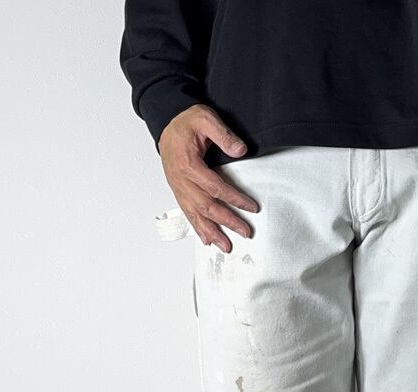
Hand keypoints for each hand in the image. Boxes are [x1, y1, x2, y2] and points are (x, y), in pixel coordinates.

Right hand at [159, 104, 259, 252]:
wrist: (166, 122)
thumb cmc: (185, 122)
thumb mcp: (205, 119)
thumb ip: (223, 135)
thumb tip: (240, 150)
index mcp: (188, 165)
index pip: (215, 187)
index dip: (234, 198)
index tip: (251, 207)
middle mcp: (181, 181)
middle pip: (206, 207)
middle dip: (227, 222)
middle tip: (245, 231)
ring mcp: (178, 188)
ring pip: (195, 215)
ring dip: (212, 233)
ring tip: (226, 246)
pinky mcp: (178, 191)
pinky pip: (187, 213)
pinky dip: (197, 228)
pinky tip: (207, 240)